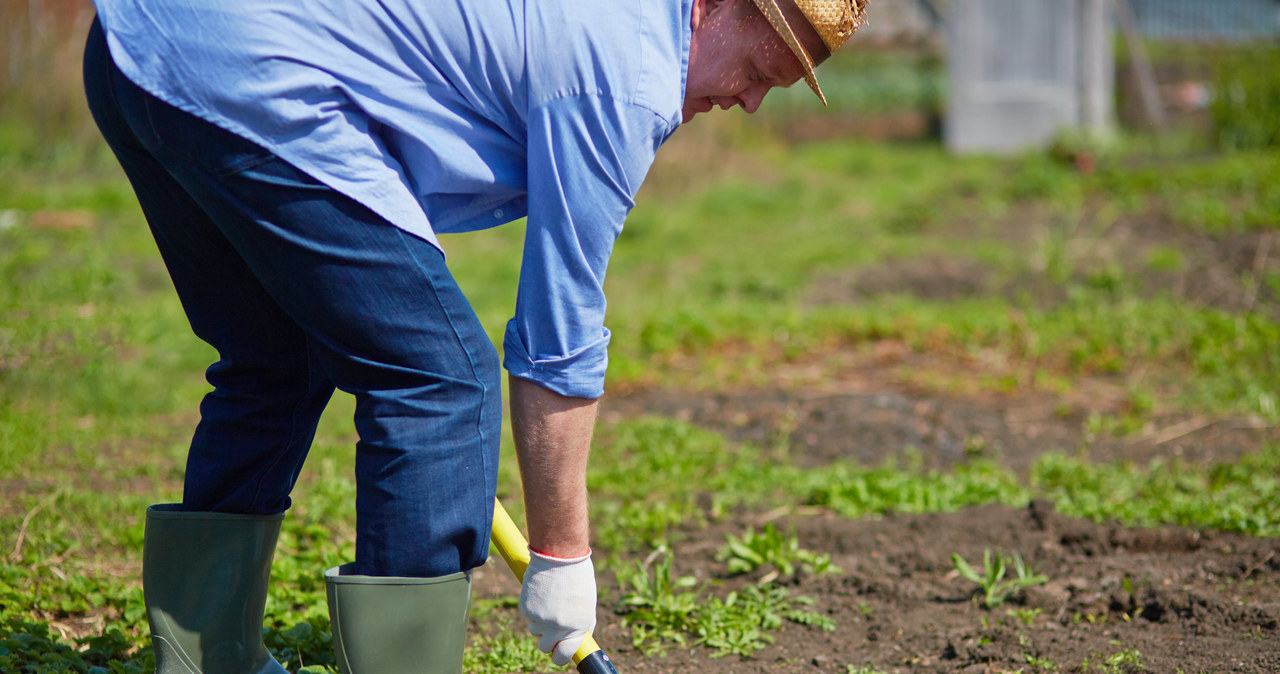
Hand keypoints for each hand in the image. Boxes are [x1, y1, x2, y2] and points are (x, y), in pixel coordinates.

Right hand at [519, 548, 596, 665]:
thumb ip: (582, 623)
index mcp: (577, 627)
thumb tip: (578, 639)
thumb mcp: (587, 604)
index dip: (560, 655)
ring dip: (539, 621)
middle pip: (544, 648)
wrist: (560, 554)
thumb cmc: (577, 576)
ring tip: (548, 600)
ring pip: (534, 630)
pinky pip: (528, 616)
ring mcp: (540, 619)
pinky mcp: (526, 609)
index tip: (558, 652)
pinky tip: (541, 592)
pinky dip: (532, 607)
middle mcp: (558, 627)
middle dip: (547, 640)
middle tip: (550, 625)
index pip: (563, 656)